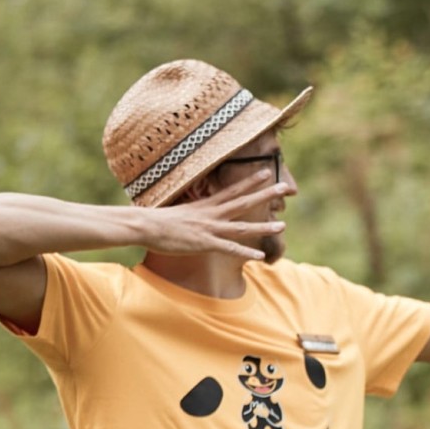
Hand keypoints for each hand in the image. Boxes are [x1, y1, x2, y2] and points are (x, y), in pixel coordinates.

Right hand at [137, 169, 292, 260]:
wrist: (143, 226)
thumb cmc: (157, 220)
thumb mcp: (180, 211)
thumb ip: (194, 211)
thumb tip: (198, 213)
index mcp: (206, 205)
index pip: (233, 190)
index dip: (250, 181)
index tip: (266, 172)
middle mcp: (211, 214)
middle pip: (244, 202)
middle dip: (265, 194)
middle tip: (285, 186)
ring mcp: (209, 228)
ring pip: (242, 227)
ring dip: (263, 227)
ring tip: (283, 225)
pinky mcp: (204, 243)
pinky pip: (229, 249)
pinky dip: (245, 252)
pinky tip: (260, 256)